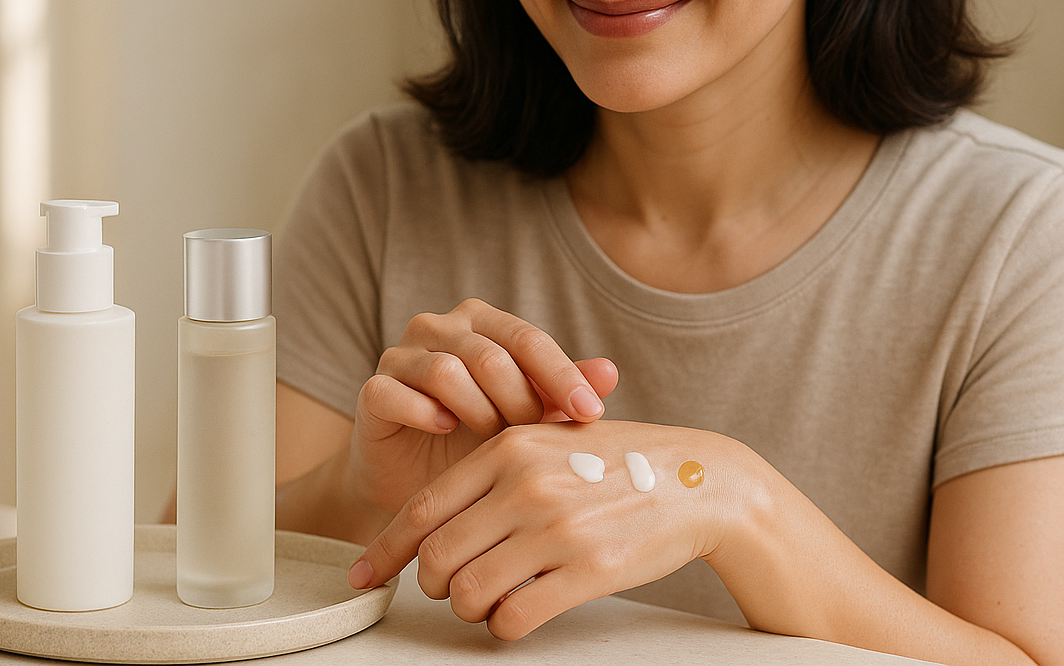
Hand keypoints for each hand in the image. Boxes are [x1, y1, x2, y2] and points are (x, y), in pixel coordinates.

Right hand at [347, 299, 618, 513]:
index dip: (562, 375)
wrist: (417, 482)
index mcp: (482, 322)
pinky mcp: (373, 390)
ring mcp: (400, 355)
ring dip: (477, 412)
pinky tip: (444, 431)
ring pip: (446, 370)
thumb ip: (563, 392)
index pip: (528, 339)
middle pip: (489, 354)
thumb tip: (610, 372)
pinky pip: (397, 393)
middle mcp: (438, 327)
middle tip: (533, 439)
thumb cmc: (479, 440)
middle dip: (519, 401)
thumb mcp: (529, 417)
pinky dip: (426, 414)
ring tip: (490, 442)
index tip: (591, 414)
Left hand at [349, 420, 738, 639]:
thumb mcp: (553, 437)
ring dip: (469, 609)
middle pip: (436, 559)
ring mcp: (555, 528)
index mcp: (509, 448)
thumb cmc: (622, 462)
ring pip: (468, 593)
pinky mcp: (586, 570)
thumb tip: (434, 514)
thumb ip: (496, 463)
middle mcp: (525, 485)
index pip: (423, 509)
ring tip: (490, 601)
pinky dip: (505, 627)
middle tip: (453, 588)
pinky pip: (514, 617)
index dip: (384, 551)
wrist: (700, 481)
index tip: (363, 576)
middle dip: (433, 585)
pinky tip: (520, 614)